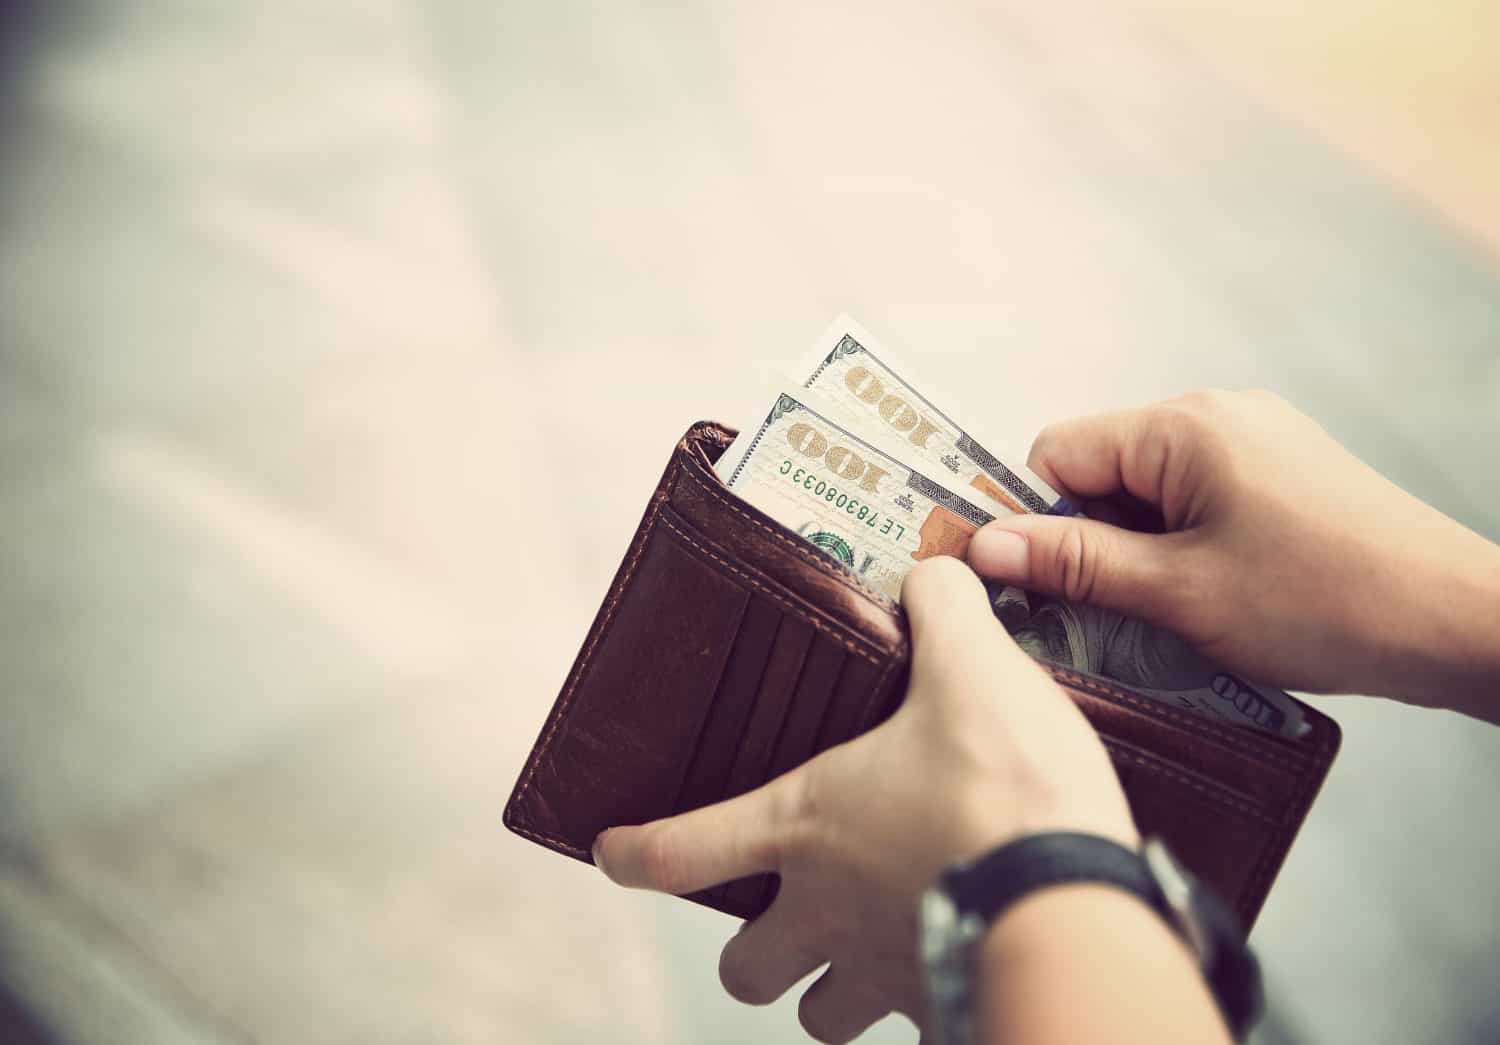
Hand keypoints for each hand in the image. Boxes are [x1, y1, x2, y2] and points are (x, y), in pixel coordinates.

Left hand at [592, 557, 1135, 1041]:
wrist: (1078, 898)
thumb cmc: (1005, 786)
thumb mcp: (974, 669)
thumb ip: (943, 611)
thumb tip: (934, 572)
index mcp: (806, 826)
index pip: (681, 850)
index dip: (635, 854)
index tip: (612, 854)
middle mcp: (827, 913)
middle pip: (744, 969)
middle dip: (753, 954)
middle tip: (781, 924)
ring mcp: (880, 973)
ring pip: (822, 1017)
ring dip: (831, 992)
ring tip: (865, 956)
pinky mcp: (941, 1011)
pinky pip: (911, 1028)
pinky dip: (918, 1003)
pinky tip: (951, 965)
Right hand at [967, 390, 1499, 716]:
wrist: (1458, 621)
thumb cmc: (1325, 602)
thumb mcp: (1179, 592)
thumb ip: (1075, 564)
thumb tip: (984, 547)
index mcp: (1182, 427)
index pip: (1057, 452)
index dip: (1037, 519)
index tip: (1043, 584)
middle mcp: (1216, 414)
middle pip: (1101, 468)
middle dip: (1092, 538)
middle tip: (1114, 611)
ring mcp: (1255, 439)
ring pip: (1148, 490)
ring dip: (1139, 548)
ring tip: (1174, 611)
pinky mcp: (1282, 470)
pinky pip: (1196, 498)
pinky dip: (1182, 545)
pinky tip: (1211, 596)